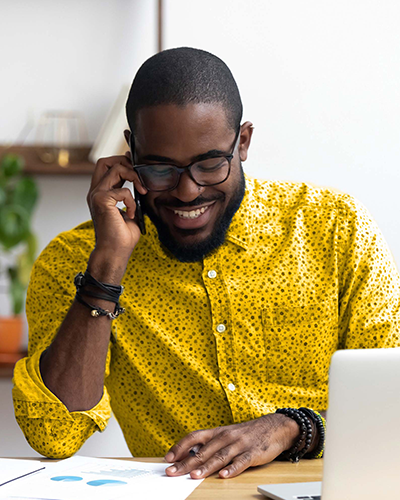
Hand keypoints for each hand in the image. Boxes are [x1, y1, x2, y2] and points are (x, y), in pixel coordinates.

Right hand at [87, 154, 147, 260]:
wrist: (114, 253)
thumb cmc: (122, 238)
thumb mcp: (131, 212)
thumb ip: (132, 198)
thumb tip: (141, 186)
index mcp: (101, 194)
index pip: (106, 167)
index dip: (121, 161)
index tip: (136, 165)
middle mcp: (96, 192)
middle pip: (105, 161)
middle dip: (124, 162)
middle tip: (138, 176)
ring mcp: (96, 195)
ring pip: (115, 168)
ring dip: (133, 176)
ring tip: (142, 191)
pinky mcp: (101, 200)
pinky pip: (124, 191)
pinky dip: (132, 201)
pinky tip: (131, 214)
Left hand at [164, 413, 299, 478]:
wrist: (273, 427)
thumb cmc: (246, 433)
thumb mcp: (226, 434)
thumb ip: (209, 444)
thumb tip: (189, 454)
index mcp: (217, 432)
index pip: (194, 437)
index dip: (180, 447)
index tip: (168, 457)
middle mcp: (225, 437)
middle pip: (203, 451)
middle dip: (186, 463)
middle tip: (172, 472)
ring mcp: (239, 445)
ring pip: (219, 456)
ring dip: (206, 467)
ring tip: (194, 476)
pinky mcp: (252, 453)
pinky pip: (241, 462)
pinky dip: (232, 469)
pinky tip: (224, 475)